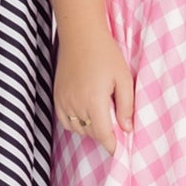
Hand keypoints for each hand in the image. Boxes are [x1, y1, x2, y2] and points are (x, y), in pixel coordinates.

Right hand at [54, 32, 133, 154]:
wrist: (80, 36)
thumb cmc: (105, 54)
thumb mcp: (123, 78)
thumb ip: (126, 106)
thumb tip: (127, 129)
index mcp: (94, 101)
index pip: (103, 135)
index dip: (113, 146)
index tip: (120, 149)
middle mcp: (75, 104)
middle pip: (91, 133)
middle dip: (105, 134)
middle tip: (116, 126)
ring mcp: (63, 101)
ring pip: (78, 128)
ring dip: (91, 129)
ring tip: (103, 116)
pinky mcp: (57, 97)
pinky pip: (66, 121)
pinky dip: (76, 123)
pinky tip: (87, 114)